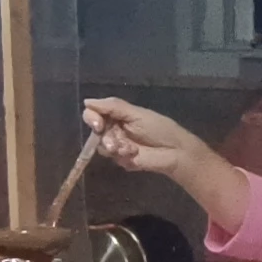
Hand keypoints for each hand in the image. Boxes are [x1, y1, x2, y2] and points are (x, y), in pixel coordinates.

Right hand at [82, 98, 199, 175]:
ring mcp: (117, 145)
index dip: (92, 118)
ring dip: (114, 146)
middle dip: (103, 136)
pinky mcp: (121, 160)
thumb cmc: (159, 129)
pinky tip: (135, 154)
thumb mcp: (137, 114)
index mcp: (117, 114)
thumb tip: (86, 101)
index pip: (94, 113)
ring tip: (130, 149)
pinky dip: (122, 155)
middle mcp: (114, 128)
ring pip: (101, 146)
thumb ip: (113, 106)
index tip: (98, 125)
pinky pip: (112, 157)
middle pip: (94, 131)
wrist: (175, 151)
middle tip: (114, 142)